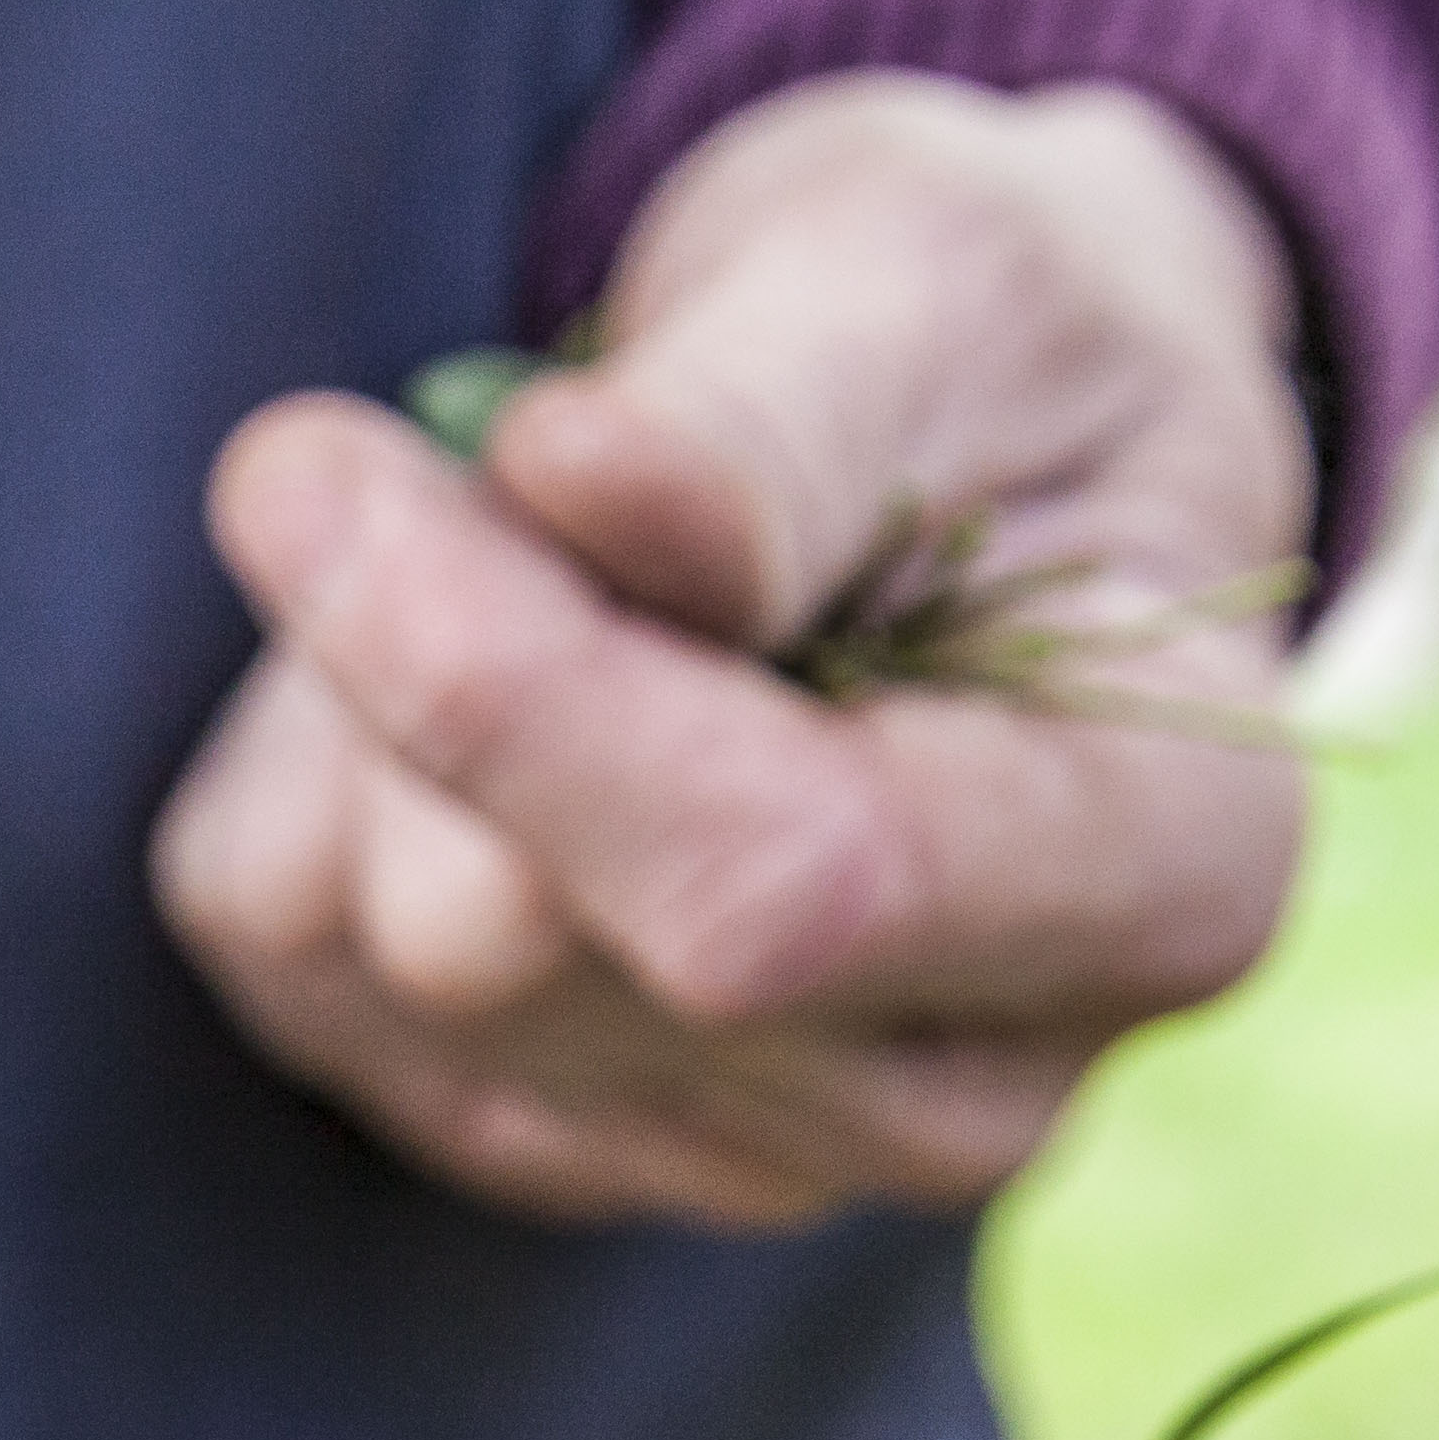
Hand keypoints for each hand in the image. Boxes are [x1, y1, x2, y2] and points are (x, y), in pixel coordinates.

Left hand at [150, 72, 1315, 1230]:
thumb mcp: (934, 284)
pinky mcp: (524, 1134)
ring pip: (360, 955)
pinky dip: (308, 774)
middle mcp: (956, 1093)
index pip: (770, 889)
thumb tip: (576, 480)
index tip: (303, 469)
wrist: (954, 459)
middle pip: (504, 941)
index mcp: (1161, 881)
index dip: (505, 699)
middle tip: (506, 454)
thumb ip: (768, 420)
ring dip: (356, 706)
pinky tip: (472, 687)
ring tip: (544, 562)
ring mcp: (732, 1155)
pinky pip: (277, 952)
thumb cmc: (975, 354)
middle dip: (425, 652)